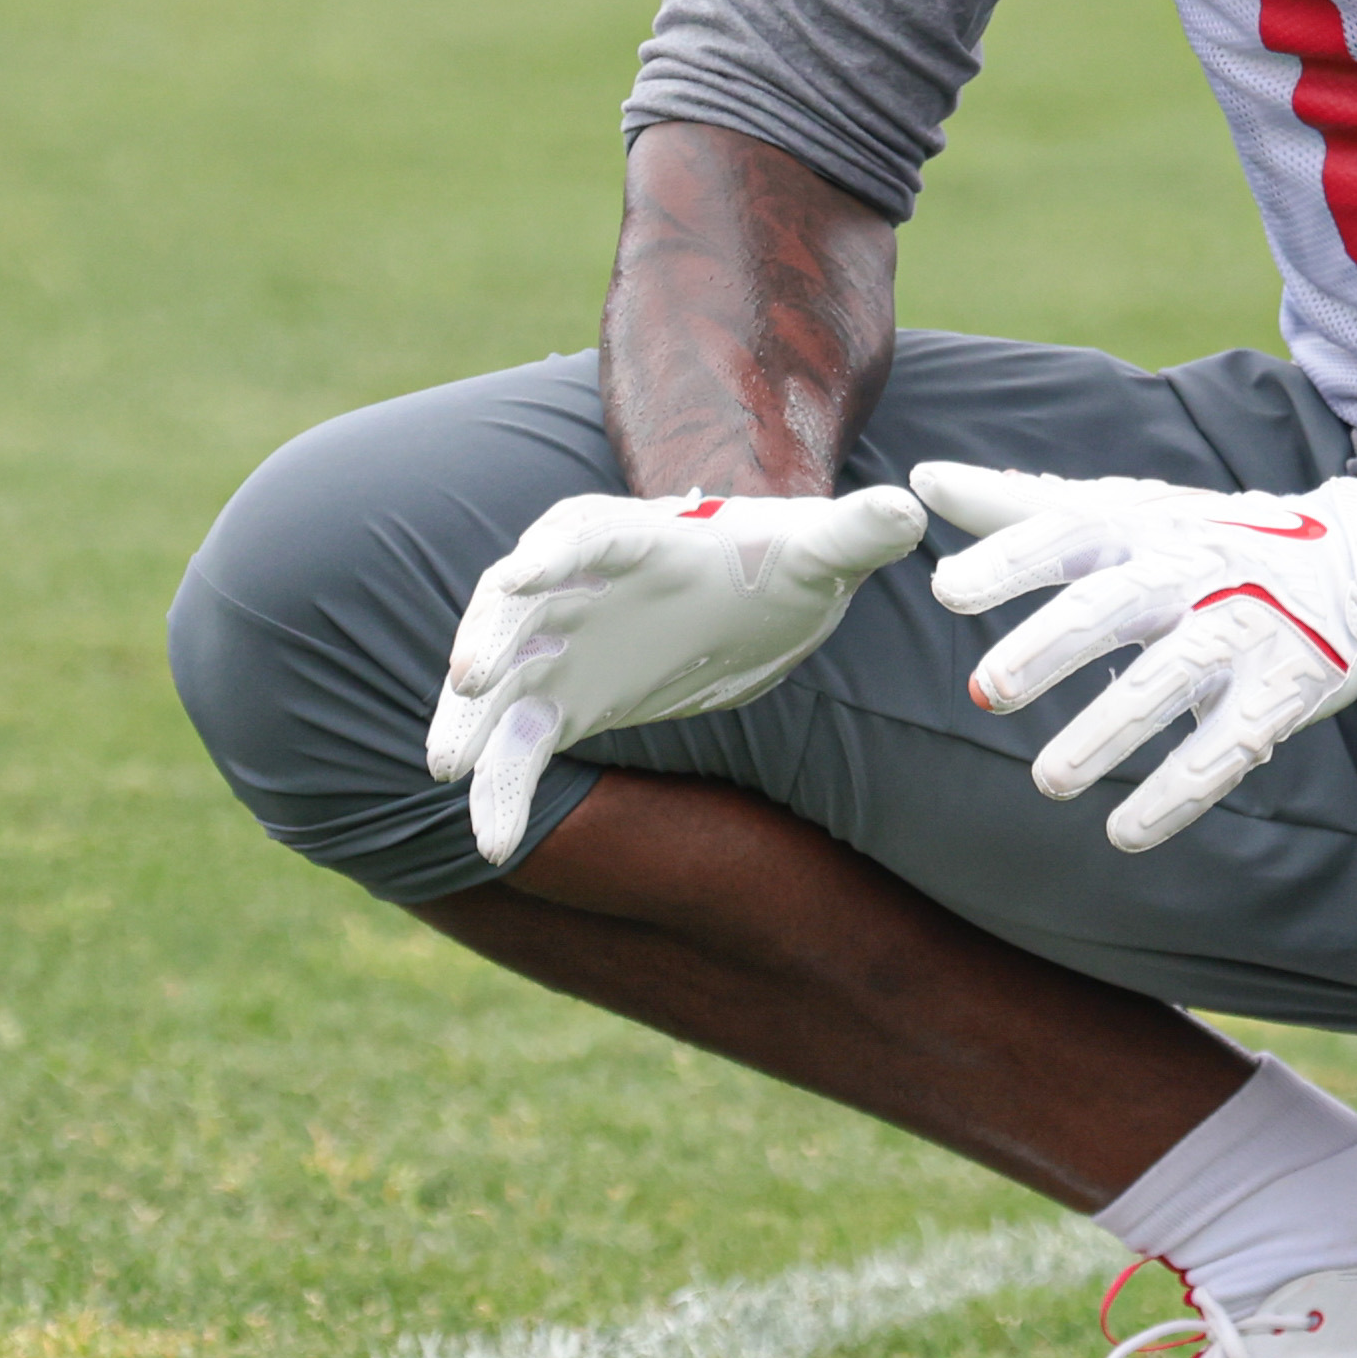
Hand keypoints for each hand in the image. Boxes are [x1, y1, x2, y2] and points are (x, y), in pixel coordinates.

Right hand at [425, 487, 927, 866]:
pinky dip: (499, 790)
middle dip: (488, 635)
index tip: (521, 576)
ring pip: (496, 683)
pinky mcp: (558, 705)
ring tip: (445, 768)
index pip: (580, 534)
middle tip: (471, 680)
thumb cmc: (781, 562)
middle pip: (513, 605)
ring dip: (464, 719)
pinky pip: (516, 750)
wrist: (755, 602)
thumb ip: (856, 533)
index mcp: (629, 535)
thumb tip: (911, 511)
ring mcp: (556, 648)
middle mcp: (572, 586)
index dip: (551, 554)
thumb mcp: (822, 548)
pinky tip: (493, 846)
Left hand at [909, 462, 1356, 853]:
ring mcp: (1242, 631)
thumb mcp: (1126, 511)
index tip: (946, 589)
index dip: (1010, 560)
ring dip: (1107, 733)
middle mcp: (1193, 572)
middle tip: (984, 691)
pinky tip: (1126, 833)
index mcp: (1146, 528)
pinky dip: (1176, 795)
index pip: (1070, 534)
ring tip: (1048, 781)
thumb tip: (922, 482)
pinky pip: (1226, 749)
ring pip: (1169, 682)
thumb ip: (1022, 505)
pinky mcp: (1281, 692)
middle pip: (1115, 606)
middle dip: (1049, 646)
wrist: (1355, 565)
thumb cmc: (1209, 540)